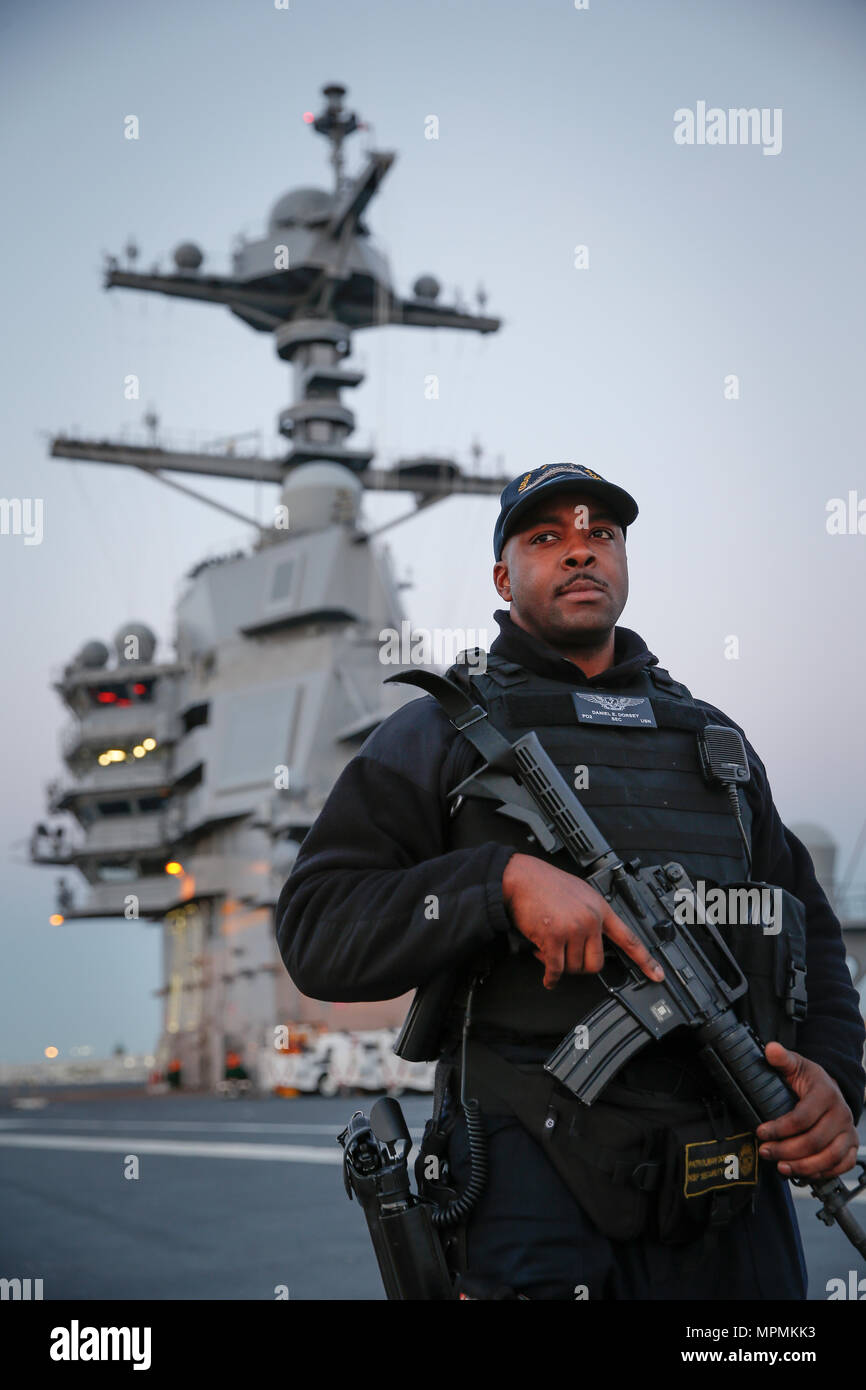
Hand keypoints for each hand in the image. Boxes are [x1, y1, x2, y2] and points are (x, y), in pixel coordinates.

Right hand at [501, 852, 665, 989]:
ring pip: (574, 966)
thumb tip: (592, 937)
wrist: (521, 878)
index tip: (657, 974)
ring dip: (559, 965)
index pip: (629, 938)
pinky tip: (548, 976)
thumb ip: (590, 914)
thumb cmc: (545, 884)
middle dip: (579, 966)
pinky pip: (556, 968)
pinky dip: (550, 976)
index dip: (645, 960)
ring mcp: (573, 929)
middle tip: (566, 957)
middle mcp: (590, 919)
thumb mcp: (579, 893)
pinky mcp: (554, 937)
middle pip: (595, 963)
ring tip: (549, 950)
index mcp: (600, 908)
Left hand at [756, 1041, 859, 1179]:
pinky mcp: (852, 1147)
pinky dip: (821, 1173)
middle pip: (814, 1141)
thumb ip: (782, 1059)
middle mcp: (841, 1114)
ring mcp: (849, 1132)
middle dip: (786, 1150)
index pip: (802, 1117)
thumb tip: (771, 1049)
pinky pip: (841, 1166)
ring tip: (780, 1166)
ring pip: (829, 1157)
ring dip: (802, 1166)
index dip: (780, 1128)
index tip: (761, 1132)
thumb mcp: (795, 1065)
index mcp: (826, 1094)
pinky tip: (801, 1172)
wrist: (830, 1088)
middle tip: (765, 1152)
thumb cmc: (809, 1079)